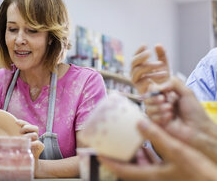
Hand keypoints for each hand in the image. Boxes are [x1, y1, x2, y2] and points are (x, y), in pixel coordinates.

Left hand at [15, 119, 44, 174]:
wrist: (28, 163)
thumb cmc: (19, 152)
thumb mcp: (15, 144)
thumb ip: (11, 140)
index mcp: (28, 133)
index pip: (27, 124)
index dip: (22, 122)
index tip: (16, 122)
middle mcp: (34, 136)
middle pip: (34, 128)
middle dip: (27, 127)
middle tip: (20, 132)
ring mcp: (37, 141)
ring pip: (35, 134)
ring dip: (29, 135)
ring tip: (23, 139)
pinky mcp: (40, 147)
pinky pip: (38, 143)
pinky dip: (33, 143)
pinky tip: (28, 145)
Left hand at [99, 120, 216, 180]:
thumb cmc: (198, 171)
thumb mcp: (177, 151)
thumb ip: (157, 136)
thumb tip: (139, 121)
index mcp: (151, 176)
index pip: (123, 170)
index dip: (109, 162)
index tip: (98, 153)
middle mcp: (153, 178)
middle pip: (129, 169)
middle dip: (118, 158)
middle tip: (109, 146)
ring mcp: (161, 177)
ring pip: (140, 167)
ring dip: (132, 156)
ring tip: (124, 142)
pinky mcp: (169, 174)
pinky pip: (152, 164)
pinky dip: (145, 155)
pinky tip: (145, 146)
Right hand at [131, 45, 169, 93]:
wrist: (167, 97)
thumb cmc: (164, 81)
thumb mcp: (164, 67)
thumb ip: (162, 56)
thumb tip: (157, 44)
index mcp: (139, 68)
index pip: (135, 58)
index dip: (138, 51)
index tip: (145, 45)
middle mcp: (135, 75)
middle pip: (133, 63)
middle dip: (140, 57)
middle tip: (150, 53)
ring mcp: (137, 83)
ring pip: (137, 71)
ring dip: (148, 66)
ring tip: (161, 64)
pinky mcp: (142, 91)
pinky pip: (143, 82)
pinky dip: (152, 76)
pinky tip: (163, 73)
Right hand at [145, 77, 209, 130]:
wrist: (198, 128)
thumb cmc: (195, 111)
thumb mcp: (187, 92)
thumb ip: (174, 83)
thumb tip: (157, 85)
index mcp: (167, 95)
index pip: (152, 88)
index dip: (154, 90)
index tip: (161, 92)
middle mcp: (160, 103)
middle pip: (147, 98)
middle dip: (155, 99)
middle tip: (164, 101)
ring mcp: (158, 114)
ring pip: (148, 108)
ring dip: (159, 108)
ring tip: (171, 111)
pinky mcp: (157, 124)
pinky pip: (151, 118)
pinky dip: (161, 117)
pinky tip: (170, 118)